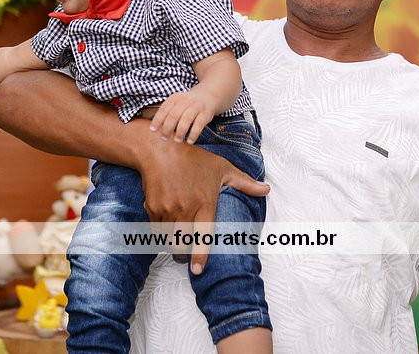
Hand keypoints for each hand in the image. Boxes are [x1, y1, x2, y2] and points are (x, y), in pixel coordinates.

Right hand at [139, 138, 269, 274]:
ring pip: (167, 239)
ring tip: (174, 238)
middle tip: (184, 255)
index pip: (203, 235)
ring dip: (170, 242)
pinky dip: (159, 229)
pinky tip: (165, 219)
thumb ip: (244, 183)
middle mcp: (185, 208)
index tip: (197, 270)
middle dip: (182, 254)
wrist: (161, 149)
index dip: (200, 256)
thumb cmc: (194, 159)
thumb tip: (266, 189)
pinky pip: (155, 228)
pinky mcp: (152, 207)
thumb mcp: (222, 168)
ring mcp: (167, 209)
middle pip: (180, 245)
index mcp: (205, 202)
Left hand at [149, 87, 216, 142]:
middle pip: (174, 115)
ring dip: (180, 132)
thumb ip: (168, 112)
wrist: (208, 96)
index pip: (164, 109)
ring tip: (177, 140)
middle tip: (164, 138)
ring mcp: (196, 106)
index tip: (153, 130)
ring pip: (186, 120)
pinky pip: (199, 124)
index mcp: (175, 98)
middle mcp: (185, 101)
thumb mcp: (177, 103)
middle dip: (167, 128)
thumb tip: (156, 128)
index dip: (157, 120)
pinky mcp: (205, 113)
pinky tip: (190, 141)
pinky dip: (193, 134)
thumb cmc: (188, 104)